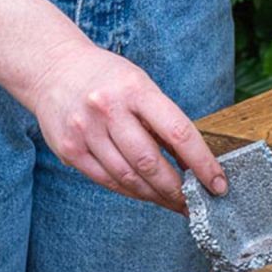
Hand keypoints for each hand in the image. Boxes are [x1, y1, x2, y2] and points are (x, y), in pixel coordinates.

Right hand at [24, 37, 228, 212]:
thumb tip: (192, 162)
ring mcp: (86, 131)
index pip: (178, 132)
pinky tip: (145, 194)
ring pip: (128, 178)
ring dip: (156, 196)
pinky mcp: (70, 149)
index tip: (217, 184)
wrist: (53, 68)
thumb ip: (162, 120)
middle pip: (150, 163)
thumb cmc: (107, 77)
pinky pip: (107, 180)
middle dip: (178, 189)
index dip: (202, 163)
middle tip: (195, 203)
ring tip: (174, 203)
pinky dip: (130, 191)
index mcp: (135, 89)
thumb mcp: (140, 84)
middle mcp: (109, 110)